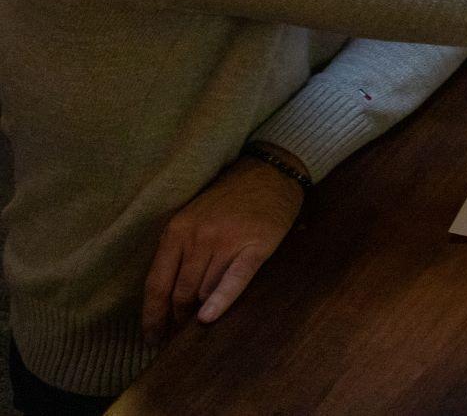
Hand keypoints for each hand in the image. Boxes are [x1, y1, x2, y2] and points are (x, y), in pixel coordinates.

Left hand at [141, 153, 303, 345]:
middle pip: (180, 292)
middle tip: (178, 340)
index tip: (152, 337)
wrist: (270, 171)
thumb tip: (170, 296)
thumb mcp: (193, 216)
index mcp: (177, 231)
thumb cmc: (229, 197)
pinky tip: (209, 318)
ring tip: (198, 331)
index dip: (152, 315)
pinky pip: (234, 279)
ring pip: (204, 290)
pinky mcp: (255, 246)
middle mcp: (198, 237)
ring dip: (200, 313)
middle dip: (177, 320)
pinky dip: (221, 300)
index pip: (156, 283)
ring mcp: (226, 241)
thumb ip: (180, 250)